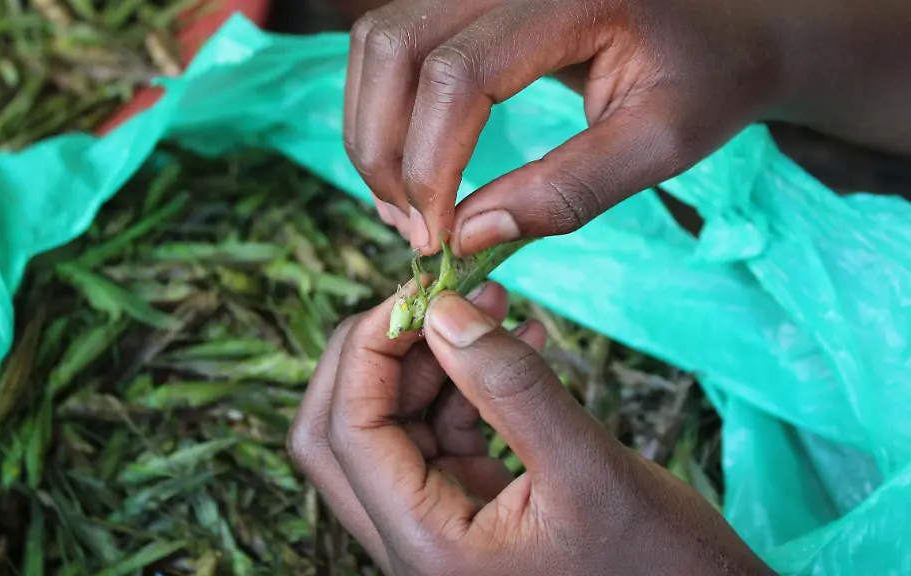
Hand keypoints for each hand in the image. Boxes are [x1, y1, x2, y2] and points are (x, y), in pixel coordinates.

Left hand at [288, 282, 773, 574]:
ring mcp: (437, 527)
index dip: (370, 351)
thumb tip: (441, 310)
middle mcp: (414, 543)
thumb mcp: (589, 469)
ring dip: (429, 361)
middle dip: (381, 354)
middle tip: (440, 297)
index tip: (423, 290)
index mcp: (426, 547)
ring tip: (491, 305)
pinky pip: (438, 436)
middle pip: (341, 434)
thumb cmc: (660, 564)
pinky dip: (464, 386)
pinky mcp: (468, 510)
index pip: (348, 433)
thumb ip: (510, 388)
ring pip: (389, 429)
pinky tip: (513, 345)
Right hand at [342, 0, 910, 255]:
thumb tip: (469, 235)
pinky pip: (391, 38)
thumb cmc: (706, 80)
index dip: (430, 164)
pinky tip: (410, 160)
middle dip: (383, 149)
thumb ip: (570, 191)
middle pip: (394, 45)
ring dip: (373, 129)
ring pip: (379, 39)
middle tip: (413, 227)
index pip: (459, 75)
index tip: (439, 239)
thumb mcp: (661, 143)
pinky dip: (383, 105)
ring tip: (406, 202)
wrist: (725, 23)